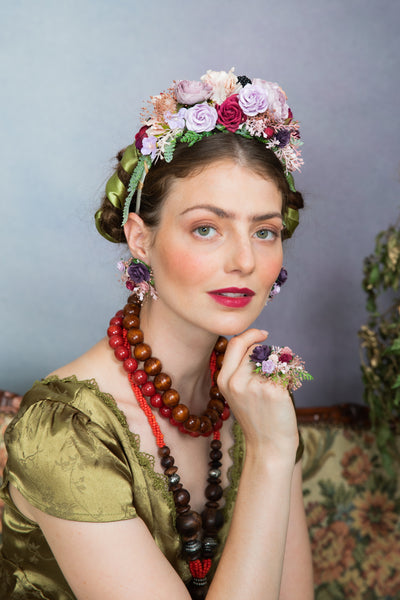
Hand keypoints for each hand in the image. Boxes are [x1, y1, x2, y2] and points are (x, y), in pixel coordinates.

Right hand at [217, 329, 298, 461]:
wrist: (268, 446)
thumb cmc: (256, 417)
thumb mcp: (237, 393)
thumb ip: (240, 368)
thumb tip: (257, 342)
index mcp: (224, 380)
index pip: (235, 343)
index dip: (251, 335)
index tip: (263, 334)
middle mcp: (236, 381)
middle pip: (255, 348)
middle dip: (268, 351)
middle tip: (276, 360)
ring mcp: (254, 385)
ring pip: (271, 357)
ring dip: (279, 365)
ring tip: (278, 383)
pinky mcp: (274, 390)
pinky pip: (285, 371)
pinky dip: (290, 377)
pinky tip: (286, 391)